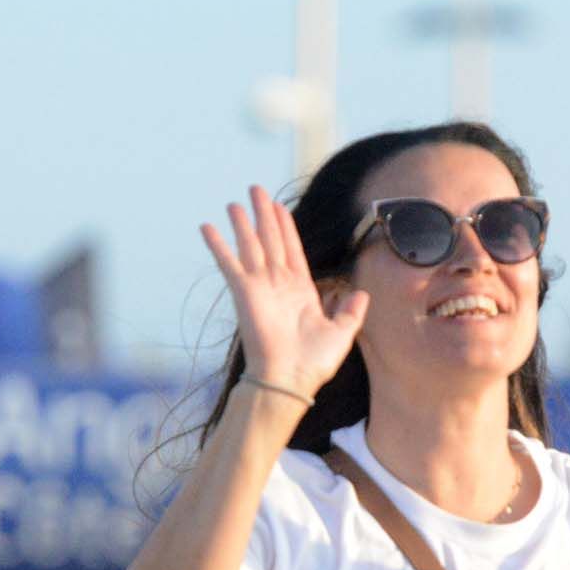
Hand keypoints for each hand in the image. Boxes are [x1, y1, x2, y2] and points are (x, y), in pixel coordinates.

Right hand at [202, 188, 369, 398]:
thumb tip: (362, 294)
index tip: (278, 207)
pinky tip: (207, 227)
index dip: (285, 226)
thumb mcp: (343, 333)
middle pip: (270, 240)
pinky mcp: (244, 292)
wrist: (290, 379)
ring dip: (242, 223)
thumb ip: (351, 311)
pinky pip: (229, 263)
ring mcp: (260, 286)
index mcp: (300, 290)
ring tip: (235, 202)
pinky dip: (218, 245)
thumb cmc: (314, 362)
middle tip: (256, 189)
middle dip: (263, 214)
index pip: (292, 249)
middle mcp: (278, 284)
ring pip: (251, 245)